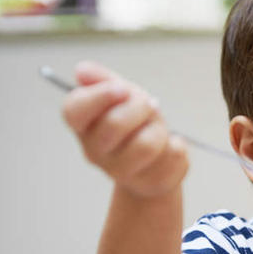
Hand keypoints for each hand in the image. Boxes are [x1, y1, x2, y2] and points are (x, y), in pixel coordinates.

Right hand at [61, 61, 188, 197]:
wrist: (152, 163)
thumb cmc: (133, 122)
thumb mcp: (120, 94)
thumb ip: (101, 79)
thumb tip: (81, 70)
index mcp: (83, 125)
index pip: (75, 110)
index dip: (99, 96)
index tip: (122, 88)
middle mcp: (95, 151)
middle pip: (115, 124)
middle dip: (140, 106)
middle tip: (149, 105)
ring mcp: (121, 172)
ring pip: (146, 144)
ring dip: (159, 128)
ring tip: (157, 128)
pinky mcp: (152, 183)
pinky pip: (173, 155)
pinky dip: (177, 144)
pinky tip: (168, 147)